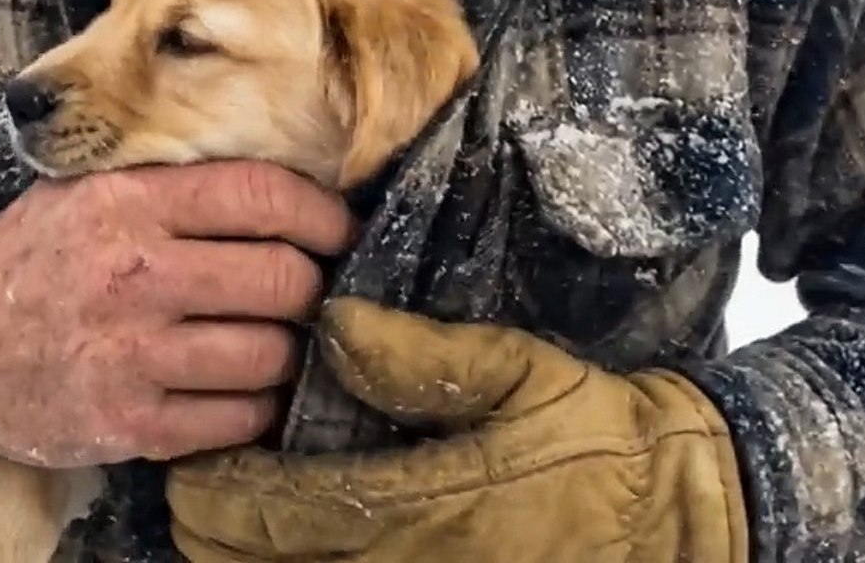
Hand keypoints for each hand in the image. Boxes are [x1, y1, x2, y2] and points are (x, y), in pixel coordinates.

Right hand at [0, 160, 356, 467]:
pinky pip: (236, 418)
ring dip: (286, 350)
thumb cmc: (27, 259)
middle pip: (283, 280)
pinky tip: (238, 387)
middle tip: (305, 289)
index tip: (337, 229)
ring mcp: (130, 357)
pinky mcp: (127, 425)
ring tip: (269, 338)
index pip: (262, 197)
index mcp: (126, 204)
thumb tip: (283, 181)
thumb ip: (168, 180)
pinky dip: (254, 405)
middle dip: (310, 286)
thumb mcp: (80, 189)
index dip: (321, 214)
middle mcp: (134, 276)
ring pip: (270, 354)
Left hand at [166, 297, 749, 562]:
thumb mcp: (518, 372)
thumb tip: (332, 325)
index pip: (278, 513)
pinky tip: (289, 557)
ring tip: (223, 531)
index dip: (216, 494)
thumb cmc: (597, 435)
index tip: (187, 470)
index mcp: (422, 508)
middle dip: (212, 537)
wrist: (677, 511)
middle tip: (191, 498)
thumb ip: (419, 356)